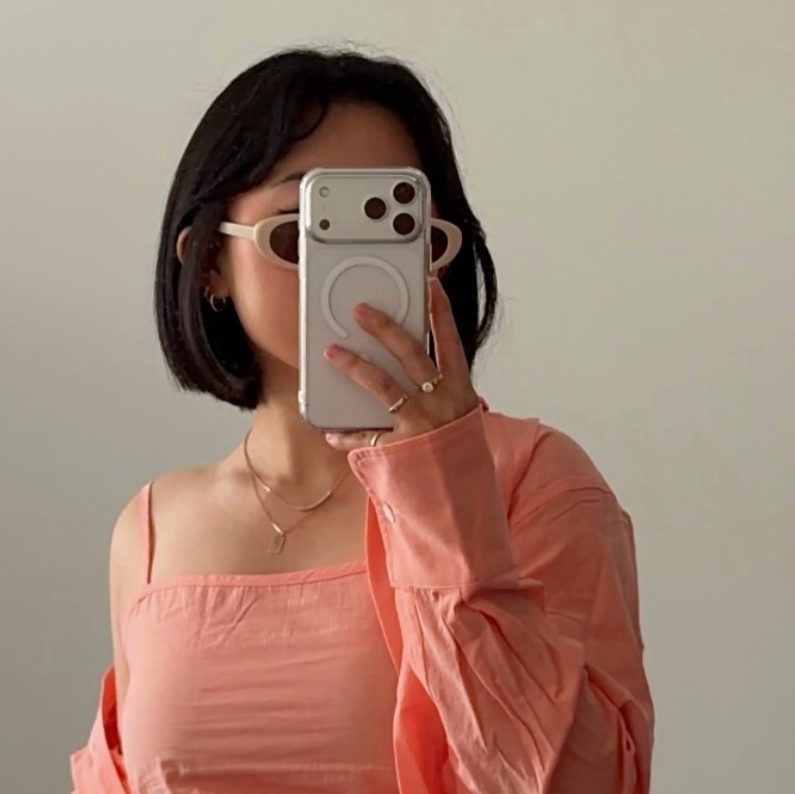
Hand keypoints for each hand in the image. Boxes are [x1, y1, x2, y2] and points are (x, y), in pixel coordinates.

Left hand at [320, 274, 479, 450]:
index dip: (441, 312)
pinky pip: (365, 438)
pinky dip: (346, 436)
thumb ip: (442, 398)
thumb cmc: (460, 464)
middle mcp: (441, 404)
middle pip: (409, 355)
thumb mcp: (461, 425)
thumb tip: (413, 374)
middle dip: (383, 328)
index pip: (451, 343)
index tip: (430, 284)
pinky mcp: (398, 450)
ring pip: (382, 385)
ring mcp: (419, 425)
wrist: (463, 509)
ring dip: (354, 365)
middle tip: (361, 311)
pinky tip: (331, 432)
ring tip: (332, 353)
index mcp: (461, 394)